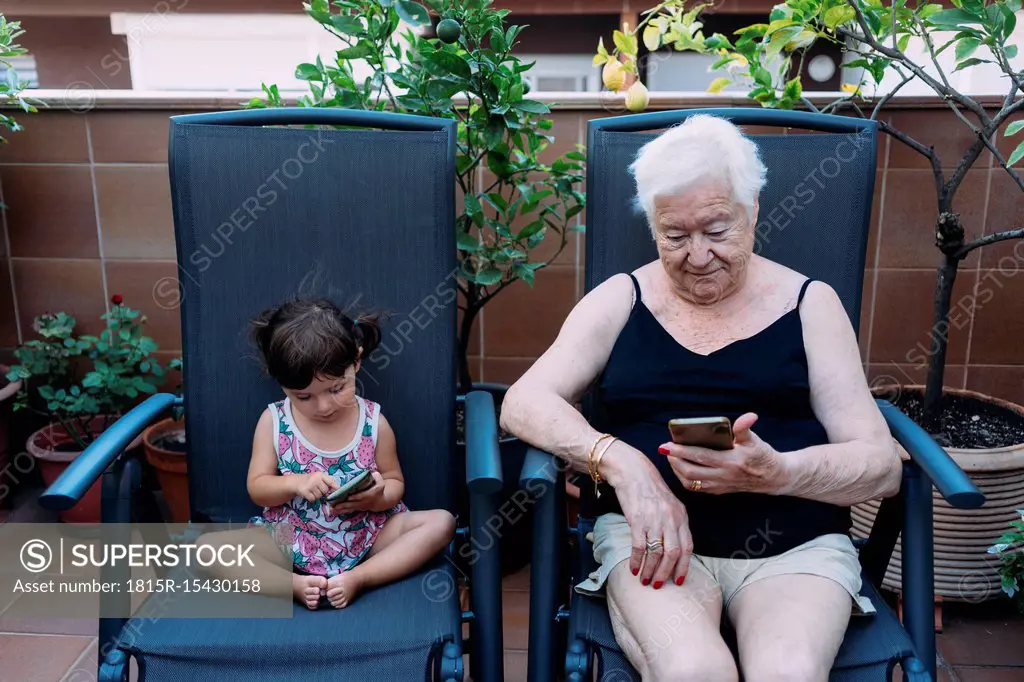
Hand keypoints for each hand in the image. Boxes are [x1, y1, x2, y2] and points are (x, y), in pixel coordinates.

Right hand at [292, 472, 338, 502]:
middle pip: (325, 491)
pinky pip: (313, 499)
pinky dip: (312, 499)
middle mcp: (316, 479)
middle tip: (317, 489)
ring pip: (319, 496)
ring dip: (317, 496)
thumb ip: (328, 481)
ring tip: (312, 491)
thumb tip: (337, 488)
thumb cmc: (311, 480)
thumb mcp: (319, 477)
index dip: (335, 486)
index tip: (338, 490)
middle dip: (323, 492)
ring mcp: (310, 485)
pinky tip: (309, 494)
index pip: (330, 481)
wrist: (296, 482)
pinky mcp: (305, 491)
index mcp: (321, 475)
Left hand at [329, 471, 387, 514]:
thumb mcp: (381, 482)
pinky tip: (333, 511)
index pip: (362, 496)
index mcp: (370, 494)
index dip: (356, 497)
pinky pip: (348, 511)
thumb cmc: (379, 490)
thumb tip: (372, 473)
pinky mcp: (356, 509)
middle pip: (353, 504)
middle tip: (335, 505)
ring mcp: (359, 506)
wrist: (380, 502)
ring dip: (341, 509)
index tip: (349, 497)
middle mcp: (364, 502)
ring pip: (350, 508)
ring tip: (332, 509)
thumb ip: (377, 477)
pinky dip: (341, 511)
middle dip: (344, 505)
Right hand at [609, 446, 693, 588]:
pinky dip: (636, 560)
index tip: (679, 580)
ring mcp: (654, 519)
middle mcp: (670, 519)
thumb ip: (675, 524)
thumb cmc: (650, 489)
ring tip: (645, 580)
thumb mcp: (669, 505)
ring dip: (651, 570)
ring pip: (656, 553)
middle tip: (659, 585)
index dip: (684, 566)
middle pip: (673, 554)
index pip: (688, 547)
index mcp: (681, 516)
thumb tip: (675, 549)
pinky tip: (633, 568)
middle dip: (666, 573)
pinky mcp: (637, 519)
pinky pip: (639, 546)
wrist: (633, 471)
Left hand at [659, 413, 782, 494]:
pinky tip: (681, 468)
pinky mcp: (720, 491)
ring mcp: (721, 485)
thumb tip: (749, 416)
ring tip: (671, 457)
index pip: (701, 456)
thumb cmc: (763, 456)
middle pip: (691, 471)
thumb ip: (745, 429)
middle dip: (674, 460)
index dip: (682, 451)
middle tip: (665, 449)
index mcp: (731, 461)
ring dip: (677, 470)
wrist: (774, 478)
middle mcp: (724, 475)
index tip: (667, 445)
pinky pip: (697, 488)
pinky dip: (685, 478)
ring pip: (691, 482)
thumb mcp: (755, 441)